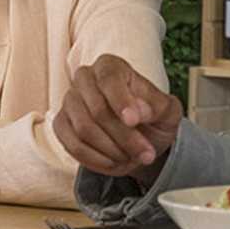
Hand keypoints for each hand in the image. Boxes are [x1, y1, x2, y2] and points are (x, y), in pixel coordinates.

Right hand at [53, 54, 181, 181]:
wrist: (140, 136)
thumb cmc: (152, 116)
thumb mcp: (168, 111)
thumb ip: (158, 106)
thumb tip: (139, 111)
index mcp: (110, 66)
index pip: (110, 80)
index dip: (121, 102)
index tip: (134, 122)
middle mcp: (85, 78)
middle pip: (97, 110)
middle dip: (124, 137)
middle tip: (146, 153)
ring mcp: (69, 101)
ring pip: (83, 130)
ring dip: (111, 151)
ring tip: (132, 158)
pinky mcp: (61, 125)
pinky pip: (72, 145)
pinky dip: (96, 159)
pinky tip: (114, 162)